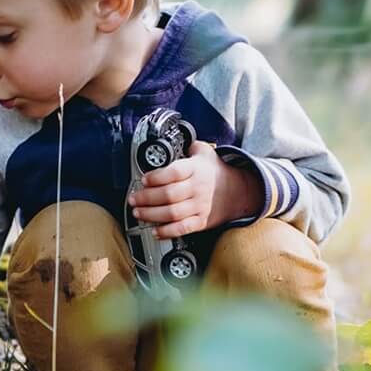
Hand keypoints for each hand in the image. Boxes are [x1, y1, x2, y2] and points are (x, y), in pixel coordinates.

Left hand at [128, 140, 262, 236]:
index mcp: (196, 169)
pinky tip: (155, 231)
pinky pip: (183, 228)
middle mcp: (198, 188)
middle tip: (133, 198)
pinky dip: (167, 231)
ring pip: (172, 213)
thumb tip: (169, 139)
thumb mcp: (204, 152)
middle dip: (146, 198)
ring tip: (138, 212)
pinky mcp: (201, 221)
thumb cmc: (215, 171)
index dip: (156, 177)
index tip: (144, 179)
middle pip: (169, 195)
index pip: (174, 172)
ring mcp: (200, 206)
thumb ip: (187, 146)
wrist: (237, 191)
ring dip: (151, 214)